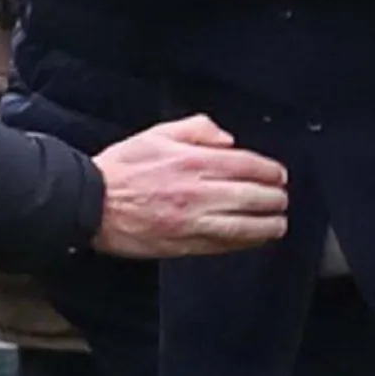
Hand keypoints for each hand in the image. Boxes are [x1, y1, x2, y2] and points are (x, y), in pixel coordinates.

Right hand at [90, 117, 291, 257]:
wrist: (91, 204)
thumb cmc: (122, 168)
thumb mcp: (158, 134)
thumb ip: (197, 130)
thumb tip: (227, 140)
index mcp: (194, 161)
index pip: (247, 165)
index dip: (270, 171)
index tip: (279, 175)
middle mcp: (199, 192)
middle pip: (252, 197)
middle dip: (274, 198)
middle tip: (283, 198)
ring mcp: (193, 222)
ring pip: (244, 226)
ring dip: (267, 225)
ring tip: (278, 223)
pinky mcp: (185, 244)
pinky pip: (224, 245)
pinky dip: (244, 243)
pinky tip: (254, 239)